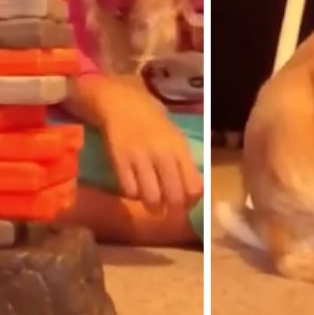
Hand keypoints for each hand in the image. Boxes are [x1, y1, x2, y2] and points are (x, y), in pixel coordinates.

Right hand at [94, 78, 201, 212]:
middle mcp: (162, 154)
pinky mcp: (119, 160)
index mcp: (180, 149)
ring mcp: (140, 157)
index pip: (194, 187)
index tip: (186, 204)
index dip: (191, 201)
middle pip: (174, 196)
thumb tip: (194, 195)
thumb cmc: (153, 125)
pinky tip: (135, 188)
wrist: (122, 104)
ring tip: (151, 203)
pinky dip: (133, 195)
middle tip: (167, 210)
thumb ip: (184, 164)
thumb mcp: (175, 139)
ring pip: (151, 198)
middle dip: (172, 209)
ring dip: (152, 206)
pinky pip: (129, 191)